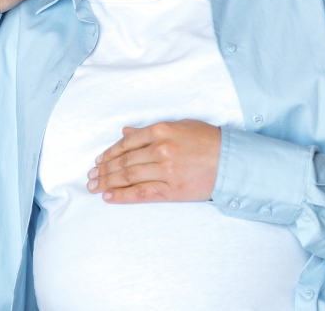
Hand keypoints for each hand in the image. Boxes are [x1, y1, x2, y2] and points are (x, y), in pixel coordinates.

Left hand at [87, 120, 220, 202]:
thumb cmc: (209, 141)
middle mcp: (160, 149)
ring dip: (107, 182)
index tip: (98, 160)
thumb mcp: (181, 126)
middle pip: (124, 161)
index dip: (109, 153)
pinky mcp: (172, 190)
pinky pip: (141, 193)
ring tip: (94, 186)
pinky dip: (122, 195)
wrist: (234, 162)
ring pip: (128, 177)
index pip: (126, 143)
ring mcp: (165, 170)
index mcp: (161, 130)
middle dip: (104, 170)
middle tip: (90, 176)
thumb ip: (151, 131)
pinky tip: (109, 197)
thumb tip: (126, 131)